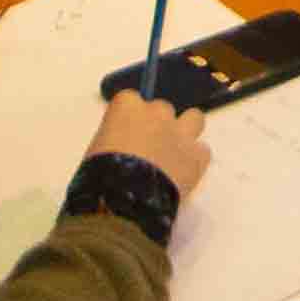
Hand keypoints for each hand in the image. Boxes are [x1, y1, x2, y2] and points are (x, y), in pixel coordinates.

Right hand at [83, 91, 213, 199]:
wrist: (124, 201)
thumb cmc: (101, 175)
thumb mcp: (97, 149)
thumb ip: (115, 137)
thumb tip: (123, 146)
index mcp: (127, 106)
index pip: (131, 100)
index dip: (129, 119)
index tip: (125, 135)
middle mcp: (157, 112)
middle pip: (160, 109)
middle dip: (156, 126)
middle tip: (147, 150)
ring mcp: (180, 131)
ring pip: (193, 118)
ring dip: (185, 132)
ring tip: (174, 154)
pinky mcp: (197, 155)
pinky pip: (202, 150)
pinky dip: (194, 160)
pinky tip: (183, 173)